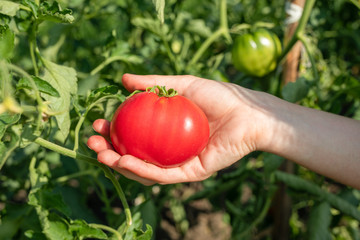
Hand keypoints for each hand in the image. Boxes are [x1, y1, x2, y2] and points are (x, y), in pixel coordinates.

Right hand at [87, 74, 270, 184]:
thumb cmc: (219, 96)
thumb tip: (123, 79)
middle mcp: (169, 149)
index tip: (97, 125)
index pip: (133, 135)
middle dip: (109, 153)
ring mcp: (179, 163)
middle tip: (93, 143)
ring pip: (144, 170)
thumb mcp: (182, 84)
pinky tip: (124, 161)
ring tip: (101, 155)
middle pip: (134, 155)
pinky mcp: (191, 173)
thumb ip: (154, 83)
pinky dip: (141, 170)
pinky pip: (163, 175)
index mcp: (165, 132)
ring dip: (119, 165)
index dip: (113, 133)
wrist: (248, 113)